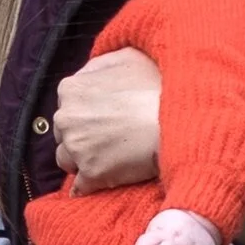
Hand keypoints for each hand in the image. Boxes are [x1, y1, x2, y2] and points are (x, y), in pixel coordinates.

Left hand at [51, 47, 163, 191]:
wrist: (181, 118)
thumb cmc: (157, 84)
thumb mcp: (126, 57)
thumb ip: (99, 65)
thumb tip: (88, 76)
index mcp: (71, 89)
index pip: (66, 106)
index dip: (85, 114)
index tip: (103, 119)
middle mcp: (67, 118)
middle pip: (64, 134)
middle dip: (81, 137)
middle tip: (110, 138)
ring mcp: (77, 148)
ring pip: (68, 160)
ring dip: (83, 161)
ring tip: (110, 159)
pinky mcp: (91, 175)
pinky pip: (79, 187)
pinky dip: (88, 187)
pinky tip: (101, 183)